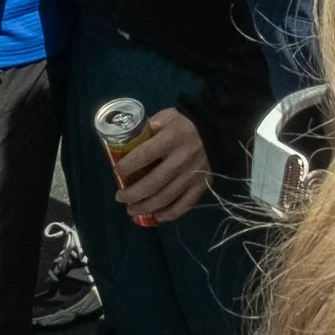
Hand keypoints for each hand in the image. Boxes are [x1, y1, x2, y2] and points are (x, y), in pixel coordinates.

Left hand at [109, 103, 211, 228]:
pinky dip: (169, 214)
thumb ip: (147, 130)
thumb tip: (125, 144)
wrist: (217, 128)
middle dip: (132, 193)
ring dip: (146, 207)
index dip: (128, 166)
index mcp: (171, 139)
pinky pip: (184, 204)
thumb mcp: (165, 118)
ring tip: (131, 210)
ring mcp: (193, 175)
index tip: (117, 172)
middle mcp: (182, 159)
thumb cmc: (185, 122)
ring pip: (166, 197)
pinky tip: (157, 216)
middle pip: (153, 183)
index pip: (144, 155)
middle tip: (120, 197)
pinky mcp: (202, 185)